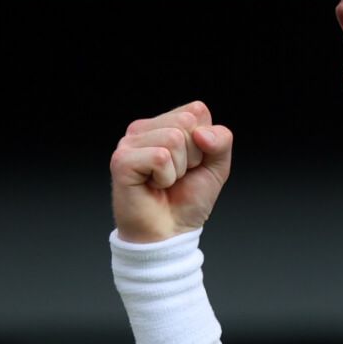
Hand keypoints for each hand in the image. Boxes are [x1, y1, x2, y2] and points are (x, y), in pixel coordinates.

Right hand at [110, 101, 233, 242]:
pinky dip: (166, 178)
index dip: (205, 141)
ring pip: (173, 138)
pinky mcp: (122, 160)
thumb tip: (201, 133)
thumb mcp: (217, 166)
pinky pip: (160, 157)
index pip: (197, 110)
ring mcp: (129, 143)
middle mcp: (143, 129)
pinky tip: (153, 186)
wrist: (170, 233)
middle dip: (193, 155)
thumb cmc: (187, 200)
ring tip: (165, 182)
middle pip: (186, 122)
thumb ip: (221, 140)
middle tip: (178, 175)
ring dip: (178, 170)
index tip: (192, 164)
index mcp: (164, 124)